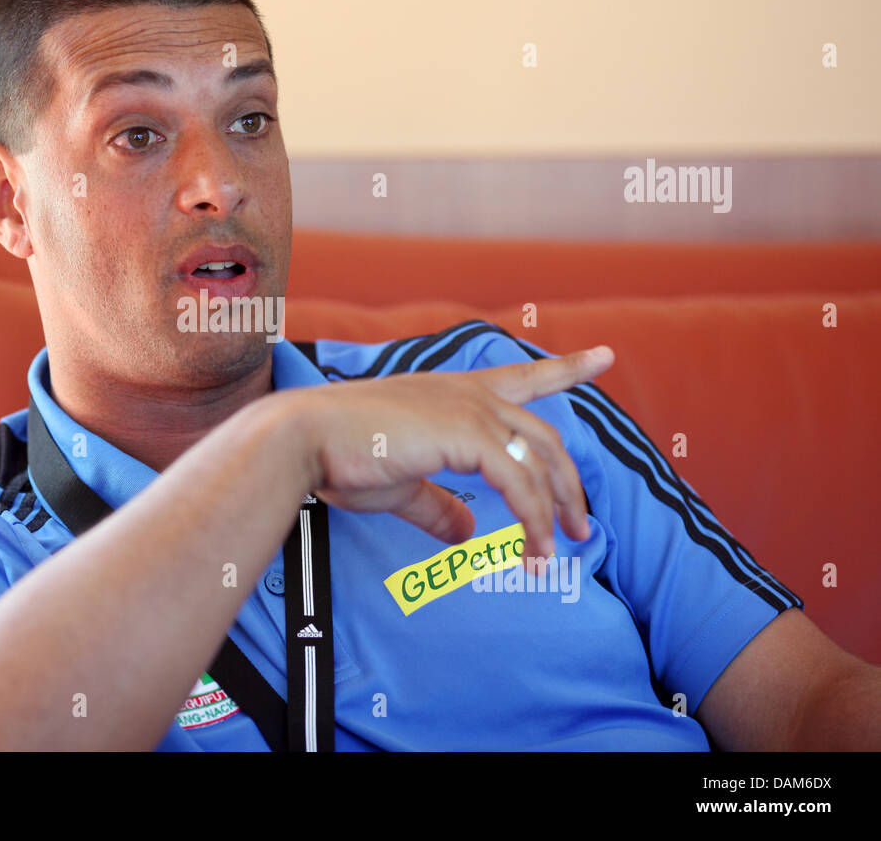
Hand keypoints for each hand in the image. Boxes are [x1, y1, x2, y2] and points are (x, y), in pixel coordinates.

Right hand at [288, 345, 614, 569]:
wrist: (304, 439)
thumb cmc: (341, 456)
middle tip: (582, 524)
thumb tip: (466, 531)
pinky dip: (532, 521)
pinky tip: (533, 552)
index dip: (566, 368)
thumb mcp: (399, 485)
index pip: (521, 374)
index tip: (604, 357)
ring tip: (557, 552)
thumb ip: (437, 506)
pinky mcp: (466, 435)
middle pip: (543, 434)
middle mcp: (467, 394)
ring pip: (537, 461)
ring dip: (554, 511)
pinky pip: (519, 484)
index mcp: (452, 393)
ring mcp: (469, 411)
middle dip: (569, 483)